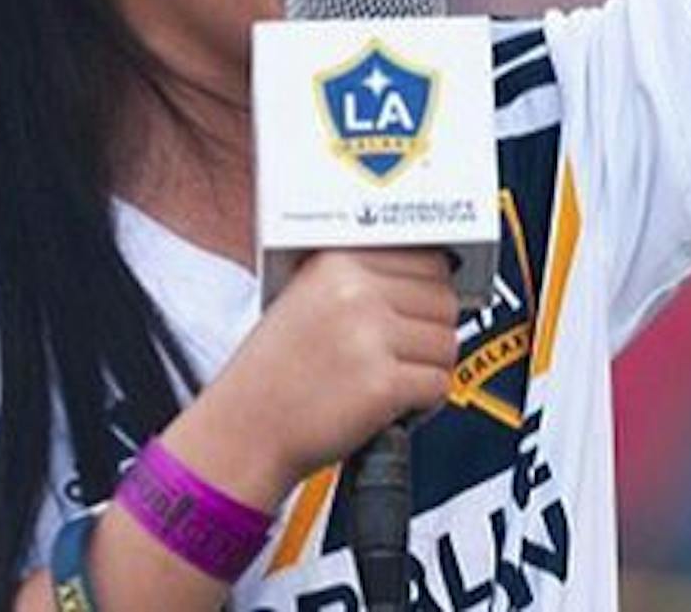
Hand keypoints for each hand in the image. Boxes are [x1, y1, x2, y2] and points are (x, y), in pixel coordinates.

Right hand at [182, 248, 459, 505]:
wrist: (243, 432)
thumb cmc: (273, 374)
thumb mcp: (305, 298)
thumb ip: (361, 280)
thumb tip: (430, 274)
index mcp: (337, 262)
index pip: (426, 257)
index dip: (427, 291)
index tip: (419, 309)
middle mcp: (355, 292)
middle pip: (443, 299)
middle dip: (430, 331)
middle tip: (402, 354)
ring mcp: (369, 336)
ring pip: (447, 343)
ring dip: (428, 368)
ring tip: (392, 380)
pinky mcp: (382, 384)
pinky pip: (438, 384)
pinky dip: (424, 404)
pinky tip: (392, 406)